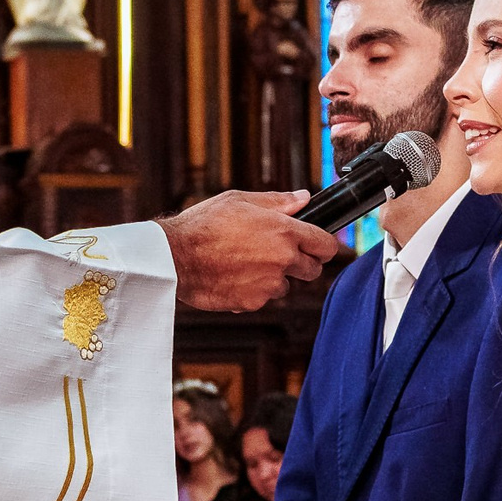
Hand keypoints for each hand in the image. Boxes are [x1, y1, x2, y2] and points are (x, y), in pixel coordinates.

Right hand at [161, 192, 337, 311]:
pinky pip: (262, 299)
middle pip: (313, 270)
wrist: (175, 256)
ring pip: (285, 286)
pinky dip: (252, 291)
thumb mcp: (240, 201)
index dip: (324, 245)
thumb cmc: (203, 224)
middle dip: (302, 264)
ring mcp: (269, 284)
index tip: (318, 246)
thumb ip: (278, 201)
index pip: (327, 244)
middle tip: (279, 256)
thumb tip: (304, 197)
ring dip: (273, 278)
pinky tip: (232, 276)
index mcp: (284, 231)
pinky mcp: (253, 303)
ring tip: (244, 264)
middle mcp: (282, 259)